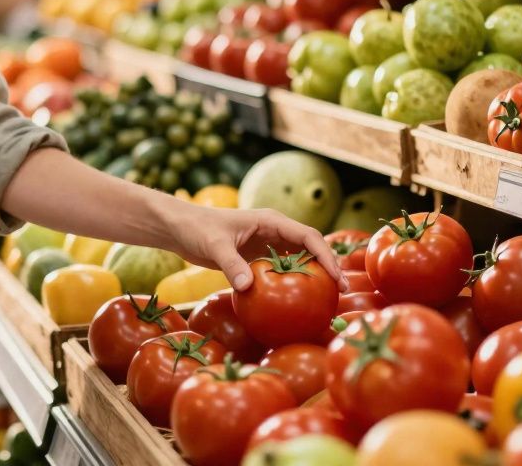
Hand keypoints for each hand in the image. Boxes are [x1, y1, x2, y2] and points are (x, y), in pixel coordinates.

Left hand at [164, 205, 347, 292]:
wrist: (179, 229)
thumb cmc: (196, 228)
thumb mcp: (214, 245)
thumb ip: (231, 264)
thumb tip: (248, 286)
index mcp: (271, 221)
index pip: (308, 236)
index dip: (326, 255)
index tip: (336, 277)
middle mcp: (274, 231)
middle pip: (310, 248)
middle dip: (328, 267)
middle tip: (342, 292)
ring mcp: (267, 244)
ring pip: (299, 260)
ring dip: (314, 276)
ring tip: (328, 299)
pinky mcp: (258, 257)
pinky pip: (281, 270)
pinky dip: (292, 282)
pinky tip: (299, 301)